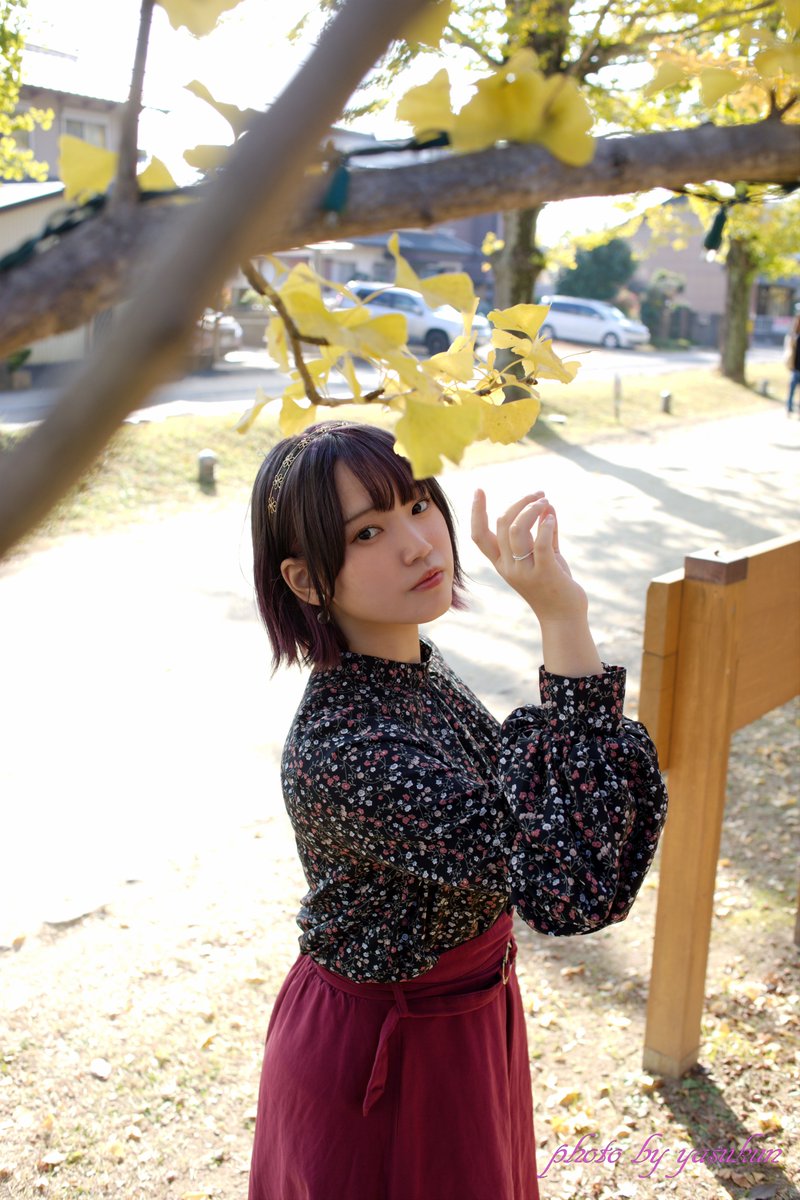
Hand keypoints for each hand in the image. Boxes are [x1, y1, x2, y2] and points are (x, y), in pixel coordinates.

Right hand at [471, 489, 588, 625]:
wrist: (563, 618)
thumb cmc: (554, 586)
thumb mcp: (546, 556)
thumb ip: (545, 531)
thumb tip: (548, 505)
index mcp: (502, 563)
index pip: (479, 535)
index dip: (476, 512)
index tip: (479, 490)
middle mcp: (509, 567)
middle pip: (502, 525)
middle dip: (520, 503)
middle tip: (539, 495)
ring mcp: (525, 571)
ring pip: (517, 530)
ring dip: (532, 509)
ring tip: (547, 502)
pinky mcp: (545, 572)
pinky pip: (540, 543)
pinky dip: (546, 525)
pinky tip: (552, 517)